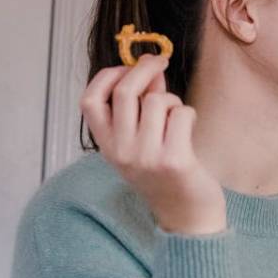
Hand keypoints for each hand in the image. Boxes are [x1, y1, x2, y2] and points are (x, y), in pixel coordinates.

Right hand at [80, 54, 226, 234]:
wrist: (186, 216)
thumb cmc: (165, 174)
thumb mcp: (139, 143)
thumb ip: (139, 107)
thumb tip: (149, 67)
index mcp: (106, 146)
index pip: (89, 101)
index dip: (106, 76)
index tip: (125, 67)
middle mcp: (120, 152)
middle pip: (124, 91)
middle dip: (144, 68)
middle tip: (159, 61)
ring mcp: (146, 156)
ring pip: (156, 101)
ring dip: (171, 100)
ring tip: (176, 118)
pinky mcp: (174, 160)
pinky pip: (180, 114)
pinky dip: (188, 114)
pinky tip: (188, 130)